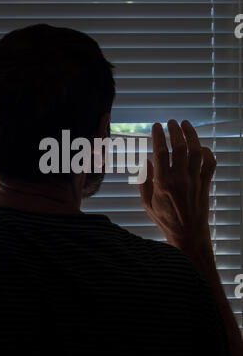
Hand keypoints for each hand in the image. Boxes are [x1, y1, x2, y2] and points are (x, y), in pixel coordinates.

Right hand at [139, 119, 215, 255]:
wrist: (189, 234)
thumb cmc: (165, 219)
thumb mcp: (147, 203)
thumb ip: (144, 181)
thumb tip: (145, 160)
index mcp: (163, 183)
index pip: (160, 152)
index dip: (158, 136)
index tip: (156, 126)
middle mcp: (180, 179)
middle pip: (180, 148)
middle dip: (175, 131)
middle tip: (171, 122)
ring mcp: (195, 181)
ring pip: (196, 151)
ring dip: (191, 135)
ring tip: (185, 124)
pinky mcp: (206, 184)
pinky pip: (210, 163)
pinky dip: (208, 152)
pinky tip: (200, 147)